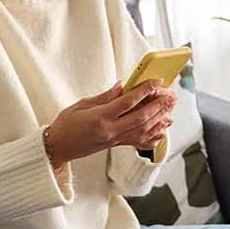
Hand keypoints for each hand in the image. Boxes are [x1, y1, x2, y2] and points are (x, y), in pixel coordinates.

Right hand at [45, 80, 176, 167]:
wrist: (58, 147)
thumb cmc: (66, 124)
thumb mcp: (81, 104)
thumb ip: (104, 96)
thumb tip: (122, 86)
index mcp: (100, 117)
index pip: (128, 102)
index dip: (144, 90)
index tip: (156, 81)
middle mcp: (110, 131)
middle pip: (141, 118)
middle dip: (158, 106)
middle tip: (170, 95)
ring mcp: (114, 140)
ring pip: (143, 131)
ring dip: (159, 120)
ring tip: (171, 110)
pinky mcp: (115, 145)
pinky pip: (138, 142)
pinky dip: (152, 137)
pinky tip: (162, 131)